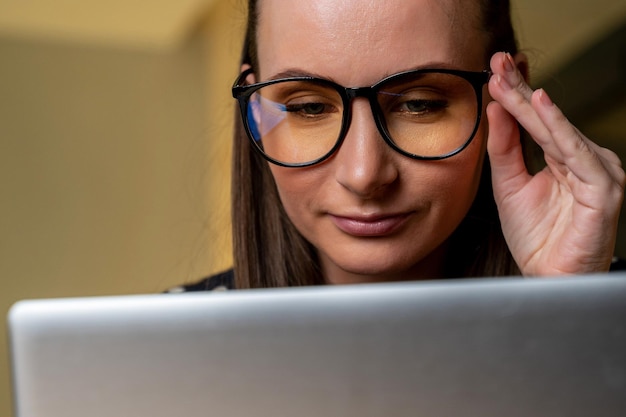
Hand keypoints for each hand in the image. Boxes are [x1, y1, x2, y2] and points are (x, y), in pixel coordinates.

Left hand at [486, 52, 624, 275]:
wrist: (547, 277)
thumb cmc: (534, 236)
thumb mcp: (509, 185)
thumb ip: (504, 149)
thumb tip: (496, 108)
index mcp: (563, 157)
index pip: (536, 120)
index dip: (515, 95)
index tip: (493, 70)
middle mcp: (583, 160)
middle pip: (547, 119)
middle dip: (519, 89)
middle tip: (498, 61)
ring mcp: (597, 172)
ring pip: (558, 131)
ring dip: (530, 103)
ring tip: (507, 78)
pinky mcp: (603, 188)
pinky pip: (576, 152)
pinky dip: (558, 127)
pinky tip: (540, 105)